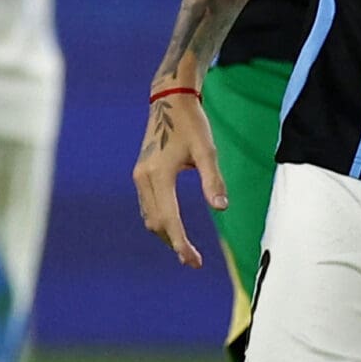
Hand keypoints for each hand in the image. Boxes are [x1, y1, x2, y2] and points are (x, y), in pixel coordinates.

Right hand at [133, 85, 226, 267]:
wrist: (169, 100)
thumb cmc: (192, 123)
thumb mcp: (207, 150)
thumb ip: (213, 180)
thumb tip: (221, 209)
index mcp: (159, 174)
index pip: (169, 218)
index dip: (181, 242)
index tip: (193, 261)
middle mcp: (144, 177)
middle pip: (155, 222)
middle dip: (173, 243)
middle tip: (194, 261)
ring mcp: (140, 175)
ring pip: (149, 216)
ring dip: (166, 235)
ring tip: (186, 250)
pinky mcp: (142, 172)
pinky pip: (148, 205)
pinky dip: (160, 221)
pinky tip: (173, 227)